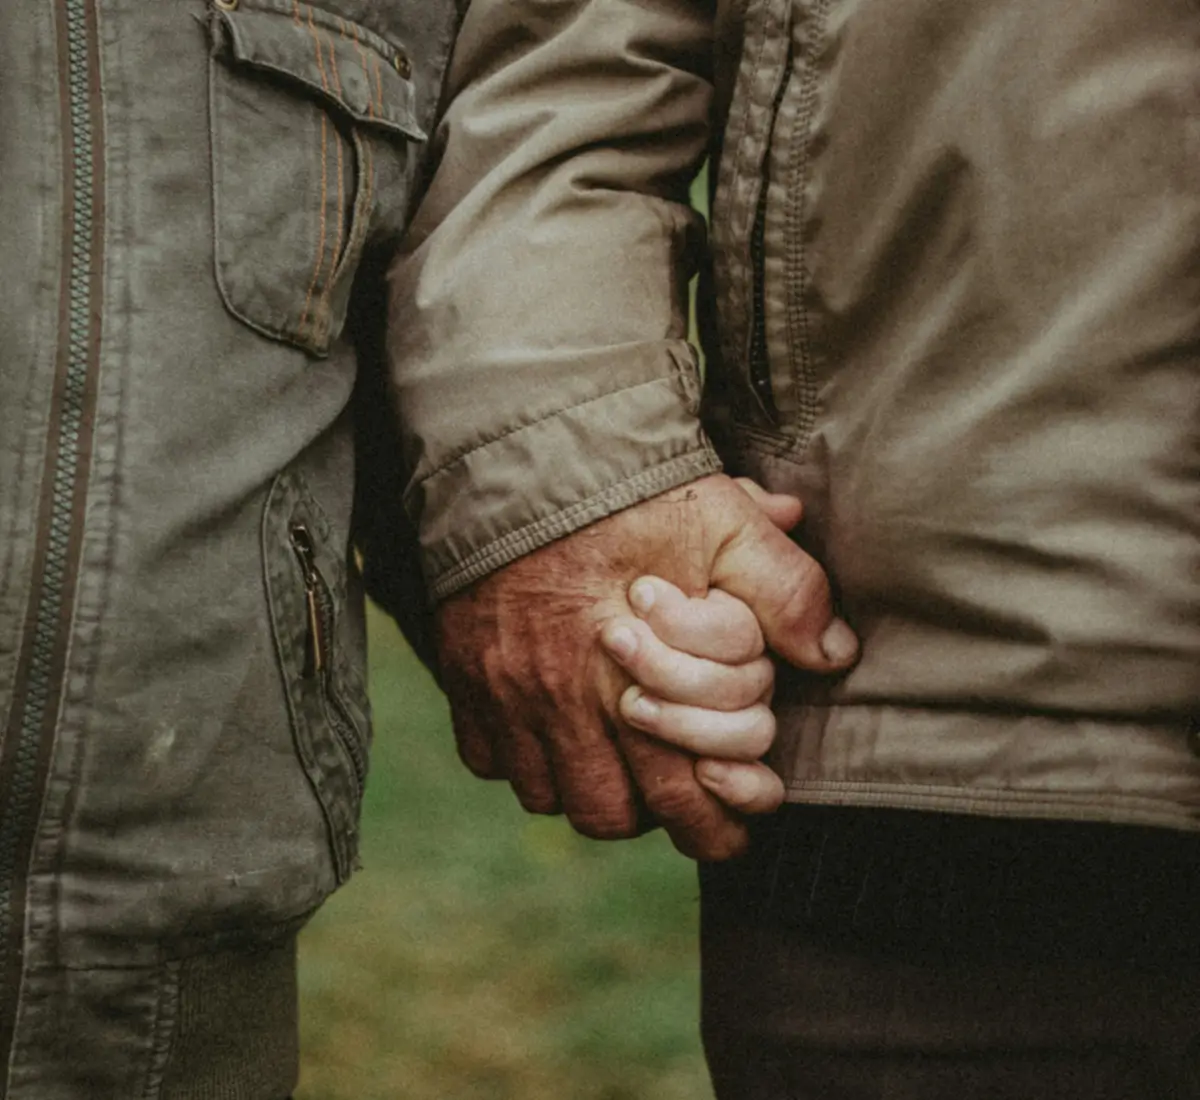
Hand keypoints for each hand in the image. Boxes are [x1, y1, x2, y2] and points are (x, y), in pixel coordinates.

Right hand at [436, 473, 857, 859]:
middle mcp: (568, 704)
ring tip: (610, 754)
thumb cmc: (626, 490)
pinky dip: (520, 757)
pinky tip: (547, 722)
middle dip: (649, 814)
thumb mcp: (724, 524)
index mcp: (641, 680)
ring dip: (584, 786)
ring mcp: (507, 695)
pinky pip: (488, 758)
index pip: (680, 801)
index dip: (713, 831)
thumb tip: (834, 653)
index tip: (729, 828)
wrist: (516, 452)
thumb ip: (785, 590)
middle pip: (609, 816)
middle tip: (670, 791)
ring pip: (547, 796)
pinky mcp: (464, 675)